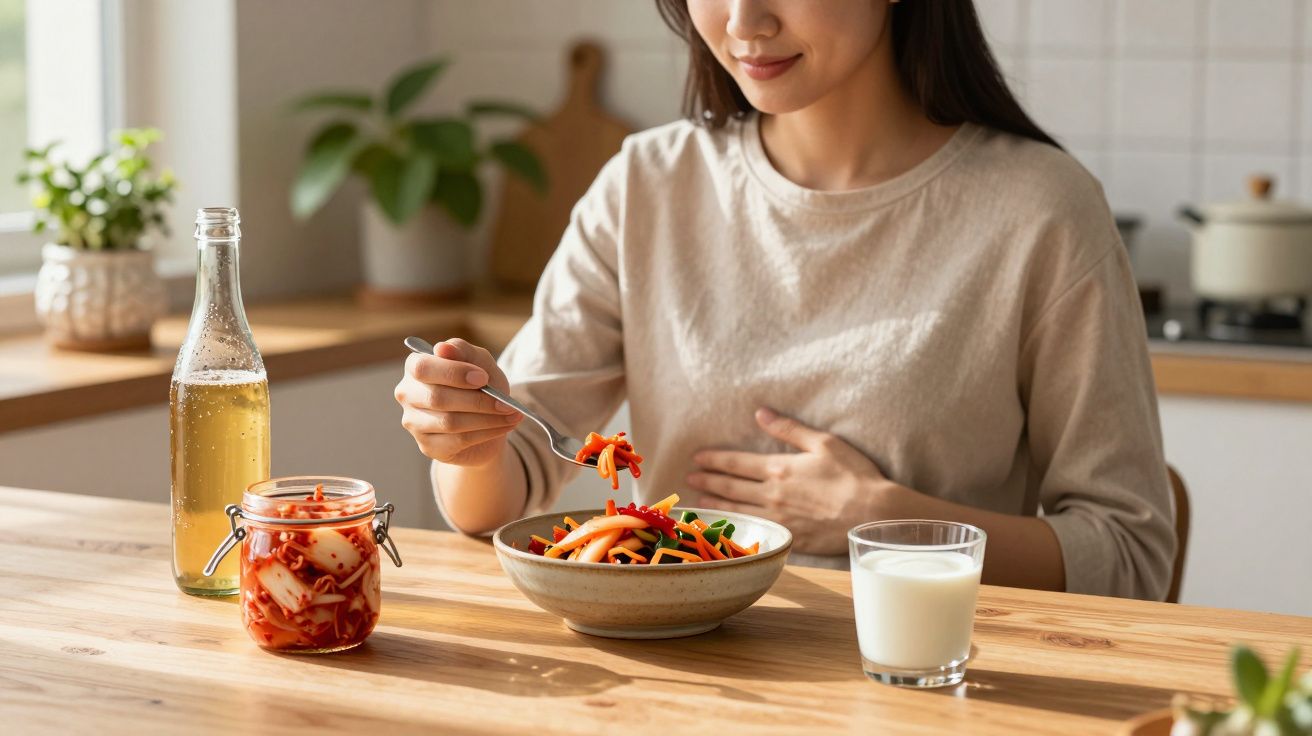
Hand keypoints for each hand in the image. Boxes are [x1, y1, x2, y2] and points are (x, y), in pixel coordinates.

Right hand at [394, 338, 522, 466]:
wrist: (486, 420)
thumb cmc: (479, 385)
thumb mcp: (479, 362)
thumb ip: (463, 351)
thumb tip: (442, 348)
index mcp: (415, 367)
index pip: (423, 368)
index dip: (453, 373)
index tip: (483, 378)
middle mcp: (407, 394)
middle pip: (437, 398)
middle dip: (477, 400)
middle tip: (506, 403)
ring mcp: (414, 422)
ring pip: (450, 422)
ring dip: (487, 418)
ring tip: (512, 414)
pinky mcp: (427, 446)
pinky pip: (458, 441)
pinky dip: (486, 433)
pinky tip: (504, 426)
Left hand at [687, 408, 902, 555]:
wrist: (872, 514)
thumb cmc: (854, 475)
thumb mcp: (824, 442)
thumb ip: (789, 429)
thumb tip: (761, 413)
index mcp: (778, 469)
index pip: (736, 463)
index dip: (714, 460)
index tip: (696, 458)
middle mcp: (772, 495)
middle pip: (730, 488)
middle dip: (707, 482)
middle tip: (689, 480)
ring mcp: (778, 520)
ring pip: (737, 511)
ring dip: (715, 505)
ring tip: (698, 502)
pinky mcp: (788, 538)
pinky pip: (754, 532)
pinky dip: (737, 527)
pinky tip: (729, 526)